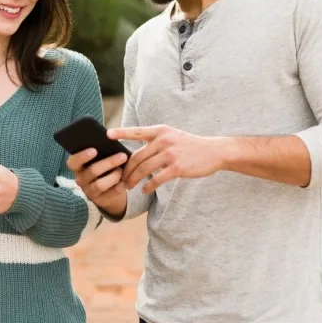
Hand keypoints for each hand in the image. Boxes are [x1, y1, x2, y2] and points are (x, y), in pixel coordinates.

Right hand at [66, 150, 128, 215]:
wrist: (110, 187)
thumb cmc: (104, 165)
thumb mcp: (100, 158)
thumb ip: (101, 150)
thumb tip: (112, 139)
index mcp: (77, 166)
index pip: (73, 162)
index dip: (82, 156)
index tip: (94, 150)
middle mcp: (80, 179)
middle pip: (92, 171)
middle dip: (109, 163)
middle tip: (123, 156)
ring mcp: (89, 191)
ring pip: (100, 184)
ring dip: (114, 176)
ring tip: (122, 170)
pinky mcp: (100, 200)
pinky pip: (111, 193)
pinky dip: (120, 185)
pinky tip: (125, 180)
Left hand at [109, 125, 223, 193]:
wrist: (213, 151)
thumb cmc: (190, 145)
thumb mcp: (173, 136)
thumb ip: (155, 142)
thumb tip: (135, 153)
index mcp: (160, 131)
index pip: (136, 132)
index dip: (121, 132)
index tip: (107, 135)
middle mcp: (163, 140)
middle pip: (137, 157)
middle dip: (126, 170)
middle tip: (121, 179)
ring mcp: (170, 154)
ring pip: (144, 169)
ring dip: (134, 180)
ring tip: (129, 186)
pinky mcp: (177, 167)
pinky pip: (156, 179)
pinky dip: (148, 186)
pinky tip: (144, 191)